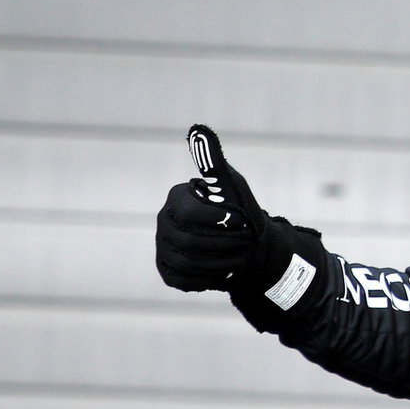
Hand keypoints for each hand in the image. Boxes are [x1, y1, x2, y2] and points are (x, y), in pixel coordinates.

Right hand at [154, 124, 270, 292]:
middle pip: (189, 241)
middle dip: (224, 244)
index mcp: (176, 198)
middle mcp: (163, 222)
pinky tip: (223, 270)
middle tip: (245, 243)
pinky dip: (210, 278)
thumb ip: (212, 161)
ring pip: (188, 263)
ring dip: (221, 262)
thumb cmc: (239, 213)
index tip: (240, 220)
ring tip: (238, 257)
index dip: (217, 220)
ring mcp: (162, 248)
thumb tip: (197, 128)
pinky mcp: (168, 271)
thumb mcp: (231, 185)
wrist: (247, 248)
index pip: (188, 213)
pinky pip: (186, 280)